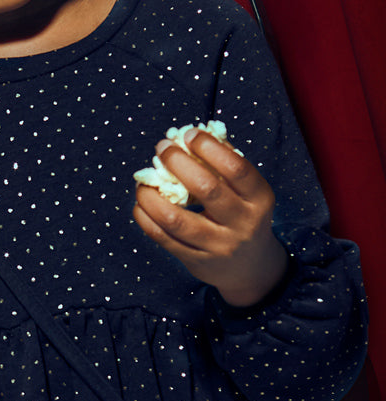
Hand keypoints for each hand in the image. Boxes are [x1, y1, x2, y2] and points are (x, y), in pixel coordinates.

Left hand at [133, 129, 287, 306]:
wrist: (251, 267)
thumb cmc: (242, 213)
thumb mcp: (247, 190)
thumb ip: (224, 162)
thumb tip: (191, 133)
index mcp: (259, 199)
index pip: (236, 168)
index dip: (209, 147)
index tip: (188, 134)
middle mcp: (243, 224)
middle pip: (207, 189)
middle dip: (177, 162)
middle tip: (162, 148)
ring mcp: (219, 246)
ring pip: (177, 219)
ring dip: (152, 195)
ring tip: (143, 180)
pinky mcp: (197, 262)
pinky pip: (164, 239)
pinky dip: (146, 218)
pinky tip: (141, 204)